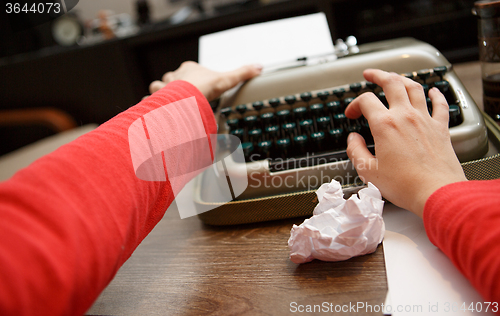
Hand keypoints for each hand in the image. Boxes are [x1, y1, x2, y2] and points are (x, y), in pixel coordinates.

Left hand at [149, 61, 262, 100]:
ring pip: (158, 87)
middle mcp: (174, 76)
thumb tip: (259, 67)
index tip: (195, 85)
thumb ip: (242, 74)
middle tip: (181, 98)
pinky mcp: (156, 99)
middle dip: (175, 86)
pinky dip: (153, 106)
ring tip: (167, 104)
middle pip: (172, 78)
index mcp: (189, 69)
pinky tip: (157, 112)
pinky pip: (150, 100)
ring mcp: (163, 87)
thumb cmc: (203, 88)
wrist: (185, 99)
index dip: (191, 77)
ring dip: (162, 95)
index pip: (188, 69)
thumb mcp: (227, 80)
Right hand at [345, 69, 466, 216]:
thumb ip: (356, 151)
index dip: (354, 104)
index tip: (351, 114)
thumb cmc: (404, 185)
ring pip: (415, 88)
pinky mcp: (441, 128)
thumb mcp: (368, 171)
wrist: (437, 192)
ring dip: (403, 79)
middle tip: (370, 74)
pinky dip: (436, 94)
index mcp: (385, 125)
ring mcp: (425, 120)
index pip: (365, 101)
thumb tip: (352, 139)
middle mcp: (406, 117)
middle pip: (392, 83)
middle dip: (378, 75)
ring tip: (395, 78)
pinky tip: (433, 91)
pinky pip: (440, 104)